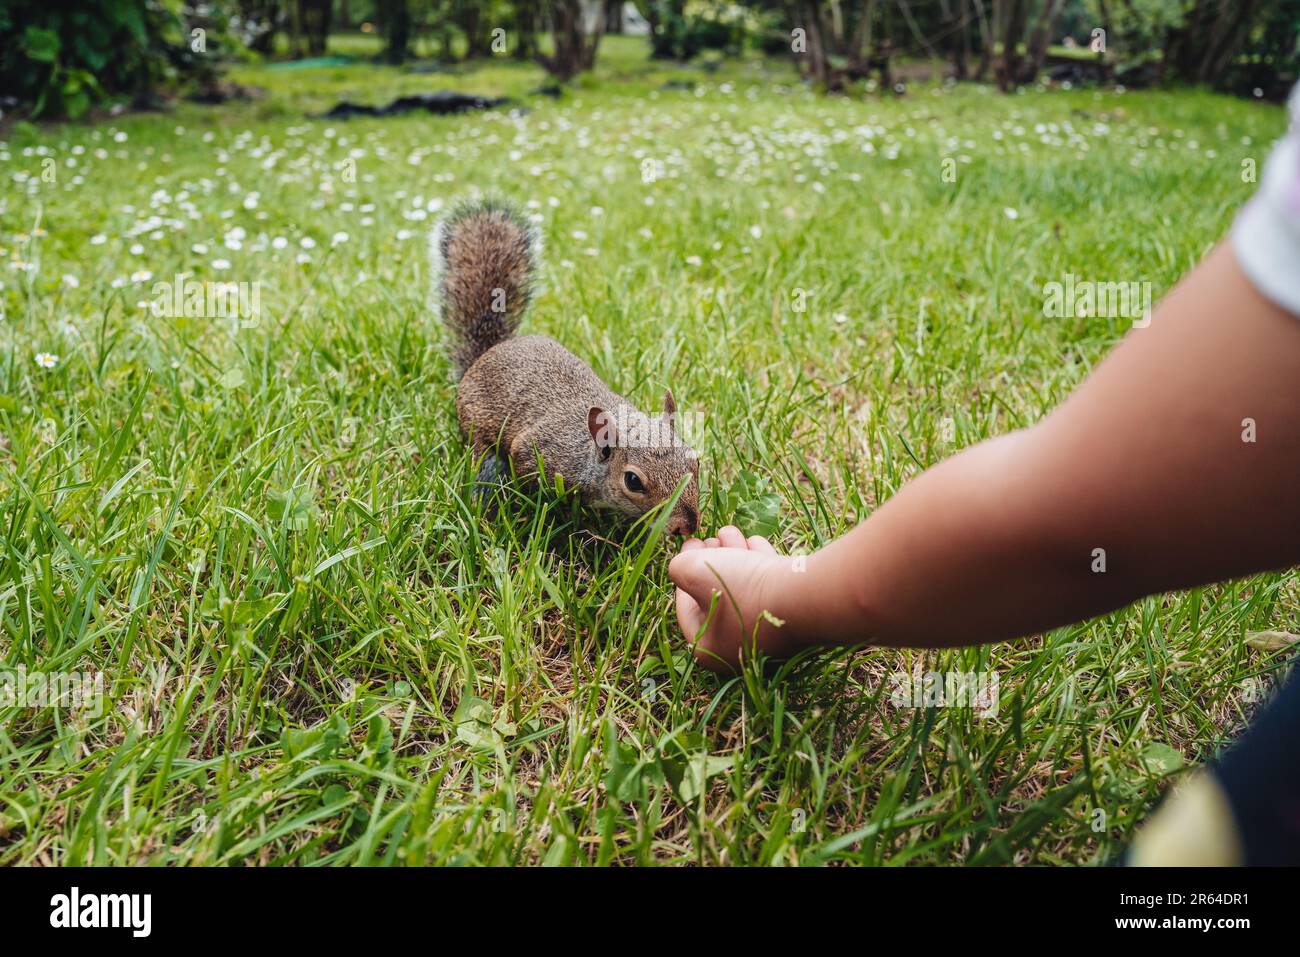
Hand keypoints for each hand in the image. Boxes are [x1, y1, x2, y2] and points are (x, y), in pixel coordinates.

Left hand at [668, 525, 804, 671]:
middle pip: (717, 597)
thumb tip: (683, 565)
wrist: (805, 596)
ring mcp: (768, 636)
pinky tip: (756, 543)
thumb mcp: (693, 570)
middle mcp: (739, 648)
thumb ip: (677, 567)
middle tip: (712, 537)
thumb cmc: (741, 587)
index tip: (690, 545)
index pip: (686, 608)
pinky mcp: (792, 620)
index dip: (684, 571)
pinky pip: (768, 592)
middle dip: (713, 560)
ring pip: (743, 589)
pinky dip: (760, 565)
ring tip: (731, 532)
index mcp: (709, 649)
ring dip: (735, 556)